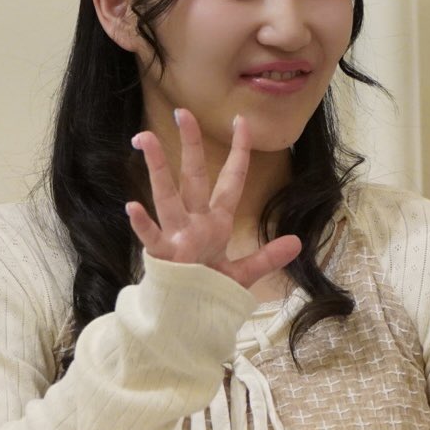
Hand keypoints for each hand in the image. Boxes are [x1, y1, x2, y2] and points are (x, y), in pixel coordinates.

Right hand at [126, 108, 301, 288]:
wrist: (184, 317)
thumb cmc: (208, 291)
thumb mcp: (243, 274)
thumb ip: (267, 256)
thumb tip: (298, 241)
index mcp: (215, 222)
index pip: (231, 180)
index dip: (239, 152)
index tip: (242, 122)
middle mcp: (194, 222)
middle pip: (193, 176)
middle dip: (189, 144)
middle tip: (183, 111)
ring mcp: (176, 236)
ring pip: (166, 196)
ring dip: (157, 168)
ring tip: (144, 137)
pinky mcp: (163, 256)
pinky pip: (150, 237)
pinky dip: (142, 224)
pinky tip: (131, 206)